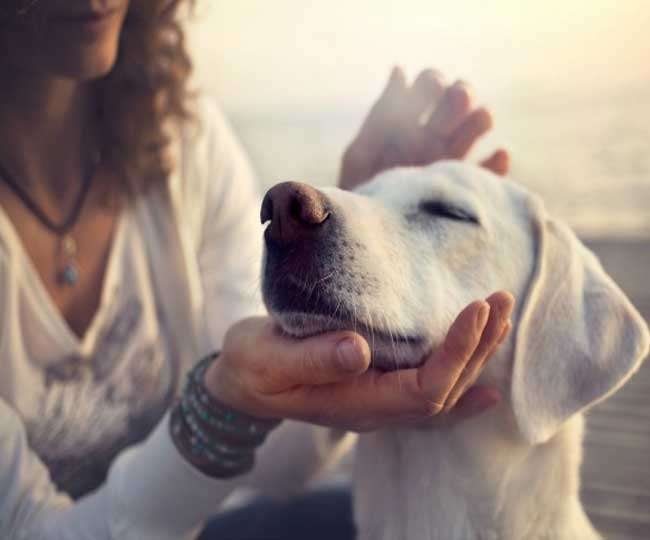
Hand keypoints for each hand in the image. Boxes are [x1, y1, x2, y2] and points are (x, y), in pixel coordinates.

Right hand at [204, 292, 513, 432]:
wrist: (242, 381)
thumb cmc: (252, 366)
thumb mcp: (268, 359)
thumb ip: (311, 359)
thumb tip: (360, 350)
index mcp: (355, 404)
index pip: (425, 389)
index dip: (456, 353)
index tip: (474, 309)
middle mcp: (376, 410)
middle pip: (445, 390)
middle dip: (478, 347)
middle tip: (499, 300)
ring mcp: (379, 402)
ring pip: (444, 390)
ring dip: (476, 356)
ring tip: (499, 317)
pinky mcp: (377, 387)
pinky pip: (429, 395)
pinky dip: (461, 384)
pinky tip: (487, 384)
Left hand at [339, 67, 509, 190]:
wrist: (370, 240)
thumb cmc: (360, 196)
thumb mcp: (362, 154)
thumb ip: (381, 115)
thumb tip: (400, 69)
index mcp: (407, 123)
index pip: (430, 84)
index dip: (434, 82)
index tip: (431, 91)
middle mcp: (433, 137)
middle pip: (459, 98)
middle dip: (461, 94)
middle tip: (455, 103)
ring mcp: (452, 161)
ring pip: (479, 124)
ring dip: (480, 119)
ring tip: (475, 125)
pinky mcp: (467, 190)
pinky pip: (493, 172)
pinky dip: (498, 161)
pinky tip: (495, 156)